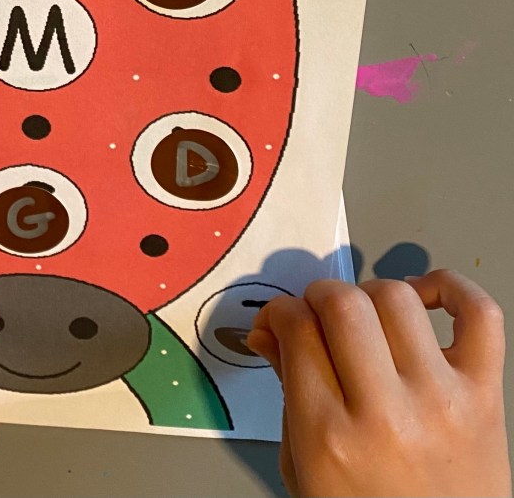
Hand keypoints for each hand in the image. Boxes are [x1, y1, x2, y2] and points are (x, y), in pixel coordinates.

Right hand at [248, 270, 509, 497]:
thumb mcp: (303, 467)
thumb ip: (287, 394)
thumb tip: (268, 333)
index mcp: (328, 435)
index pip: (296, 330)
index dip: (279, 313)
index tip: (279, 321)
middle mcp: (384, 412)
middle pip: (341, 304)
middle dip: (316, 296)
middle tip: (315, 315)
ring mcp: (441, 400)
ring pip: (397, 298)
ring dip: (369, 294)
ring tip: (365, 317)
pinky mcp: (486, 396)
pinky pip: (478, 314)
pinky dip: (451, 287)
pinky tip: (424, 297)